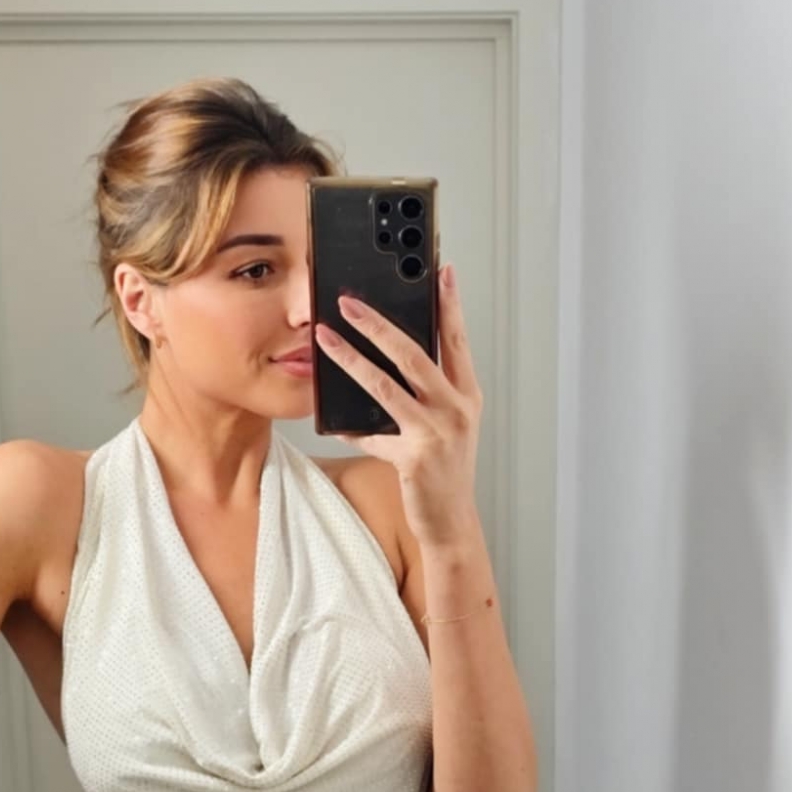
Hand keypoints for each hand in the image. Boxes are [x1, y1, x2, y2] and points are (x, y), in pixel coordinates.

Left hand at [312, 261, 483, 550]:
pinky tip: (327, 417)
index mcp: (466, 394)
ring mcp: (438, 431)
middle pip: (414, 352)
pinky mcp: (415, 456)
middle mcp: (456, 408)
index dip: (449, 303)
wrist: (451, 521)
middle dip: (378, 322)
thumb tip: (381, 367)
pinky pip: (373, 431)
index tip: (441, 270)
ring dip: (351, 357)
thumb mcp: (440, 426)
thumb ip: (419, 396)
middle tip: (349, 300)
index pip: (456, 339)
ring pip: (386, 384)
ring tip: (325, 336)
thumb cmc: (442, 472)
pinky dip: (348, 425)